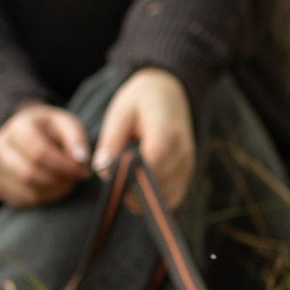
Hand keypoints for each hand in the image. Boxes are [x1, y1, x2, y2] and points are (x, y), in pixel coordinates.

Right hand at [0, 101, 91, 206]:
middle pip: (30, 174)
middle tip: (74, 180)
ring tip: (65, 183)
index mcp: (18, 127)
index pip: (39, 153)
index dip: (64, 167)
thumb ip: (76, 139)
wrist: (26, 131)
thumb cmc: (50, 129)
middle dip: (58, 181)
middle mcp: (0, 147)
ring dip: (52, 193)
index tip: (82, 172)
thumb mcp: (67, 124)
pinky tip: (51, 189)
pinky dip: (40, 199)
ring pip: (25, 191)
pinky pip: (19, 200)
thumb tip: (81, 159)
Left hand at [93, 68, 195, 209]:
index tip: (112, 176)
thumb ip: (111, 141)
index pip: (152, 165)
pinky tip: (141, 182)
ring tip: (128, 174)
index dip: (131, 178)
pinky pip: (172, 196)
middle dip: (132, 188)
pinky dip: (154, 196)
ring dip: (143, 195)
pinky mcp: (188, 171)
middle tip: (115, 176)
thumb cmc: (140, 100)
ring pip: (165, 195)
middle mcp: (182, 150)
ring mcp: (188, 163)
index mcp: (166, 132)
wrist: (168, 92)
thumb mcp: (120, 112)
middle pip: (158, 184)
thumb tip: (101, 168)